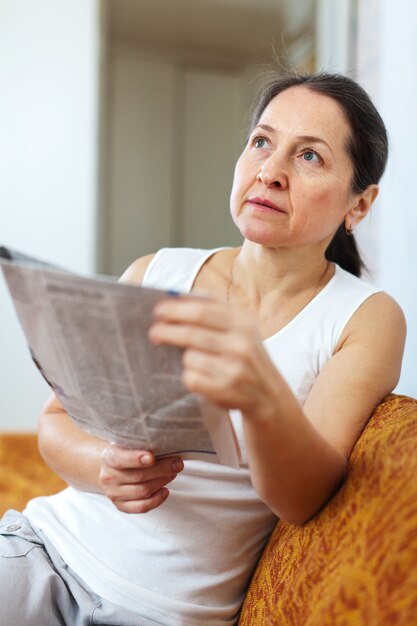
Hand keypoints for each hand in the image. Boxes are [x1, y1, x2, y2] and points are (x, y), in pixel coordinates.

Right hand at [99, 446, 183, 513]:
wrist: (109, 468)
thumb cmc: (125, 453)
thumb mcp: (128, 444)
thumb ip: (142, 446)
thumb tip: (168, 447)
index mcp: (108, 457)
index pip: (120, 459)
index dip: (136, 459)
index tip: (152, 457)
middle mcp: (109, 477)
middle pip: (138, 476)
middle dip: (161, 469)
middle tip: (177, 463)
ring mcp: (114, 493)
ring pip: (142, 491)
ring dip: (162, 482)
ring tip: (173, 473)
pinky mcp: (121, 505)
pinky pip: (141, 507)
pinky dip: (156, 500)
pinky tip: (165, 491)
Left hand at [148, 297, 279, 417]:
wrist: (270, 395)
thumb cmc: (246, 355)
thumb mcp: (241, 327)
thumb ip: (213, 309)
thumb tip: (175, 296)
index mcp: (243, 322)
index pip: (203, 310)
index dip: (177, 310)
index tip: (158, 311)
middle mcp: (241, 344)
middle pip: (192, 333)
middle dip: (168, 331)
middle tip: (153, 333)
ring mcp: (234, 368)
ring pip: (189, 358)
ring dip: (185, 359)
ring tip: (195, 361)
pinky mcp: (226, 390)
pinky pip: (192, 379)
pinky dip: (190, 377)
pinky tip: (203, 378)